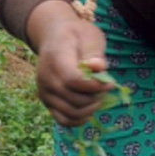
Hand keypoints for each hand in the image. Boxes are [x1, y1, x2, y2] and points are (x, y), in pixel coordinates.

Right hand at [27, 0, 111, 125]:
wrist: (54, 37)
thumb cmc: (76, 35)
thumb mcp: (89, 35)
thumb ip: (94, 52)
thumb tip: (97, 67)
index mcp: (56, 59)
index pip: (74, 81)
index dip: (95, 86)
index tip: (110, 83)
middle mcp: (46, 78)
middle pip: (74, 100)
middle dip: (96, 97)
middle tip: (106, 88)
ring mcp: (45, 92)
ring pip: (70, 113)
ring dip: (90, 109)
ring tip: (99, 97)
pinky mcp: (47, 101)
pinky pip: (62, 120)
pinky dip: (79, 120)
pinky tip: (90, 110)